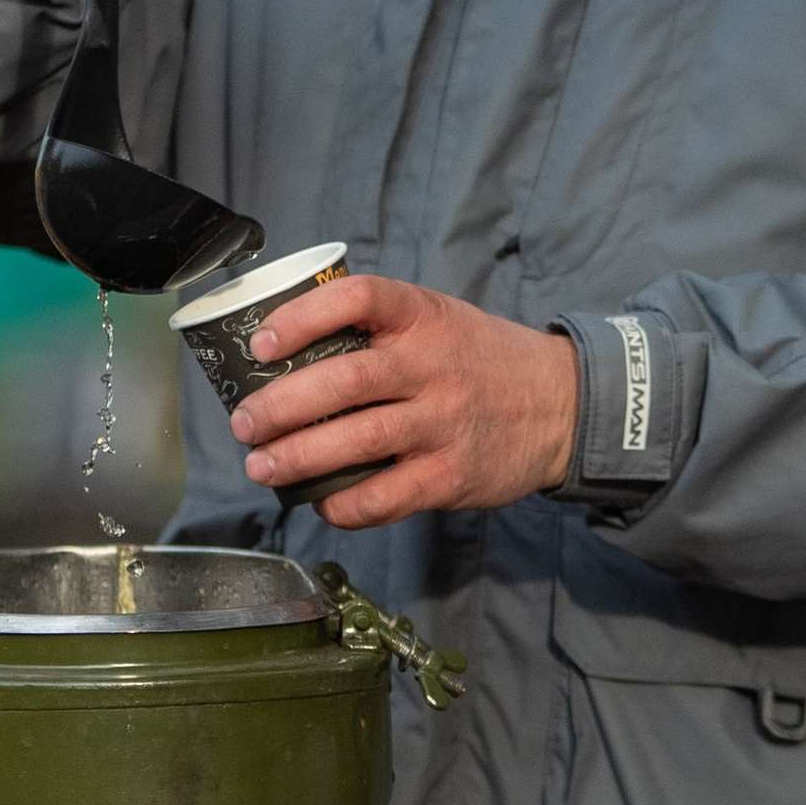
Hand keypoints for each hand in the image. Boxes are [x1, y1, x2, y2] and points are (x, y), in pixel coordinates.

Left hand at [233, 275, 578, 527]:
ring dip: (298, 458)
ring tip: (261, 466)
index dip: (301, 318)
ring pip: (358, 441)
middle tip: (244, 424)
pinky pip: (385, 496)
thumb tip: (284, 350)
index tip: (260, 344)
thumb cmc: (479, 359)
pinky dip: (343, 504)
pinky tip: (319, 502)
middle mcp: (433, 367)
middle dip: (281, 406)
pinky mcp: (452, 476)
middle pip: (346, 381)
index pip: (358, 299)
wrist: (561, 404)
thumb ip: (377, 328)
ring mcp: (444, 423)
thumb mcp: (437, 319)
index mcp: (423, 317)